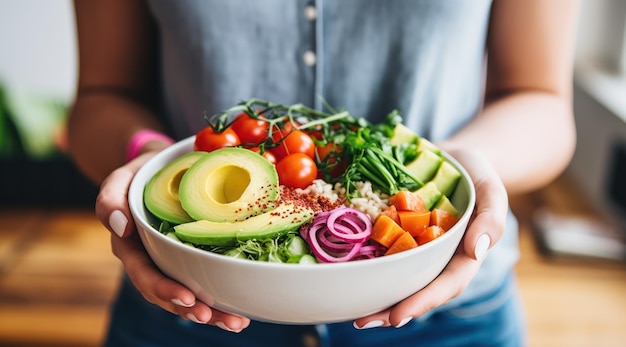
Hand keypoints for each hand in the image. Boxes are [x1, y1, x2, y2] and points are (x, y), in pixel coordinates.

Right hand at [95, 152, 250, 332]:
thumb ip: (110, 198)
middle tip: (213, 317)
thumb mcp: (121, 177)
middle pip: (168, 295)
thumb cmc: (140, 172)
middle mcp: (152, 261)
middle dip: (191, 310)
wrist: (161, 166)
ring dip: (211, 313)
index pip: (145, 275)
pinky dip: (221, 297)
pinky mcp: (192, 259)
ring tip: (236, 322)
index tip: (188, 298)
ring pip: (188, 295)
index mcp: (132, 248)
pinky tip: (241, 309)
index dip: (164, 290)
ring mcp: (172, 263)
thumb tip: (119, 225)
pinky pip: (204, 282)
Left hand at [353, 149, 507, 328]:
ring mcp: (418, 247)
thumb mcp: (491, 188)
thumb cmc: (477, 173)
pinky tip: (348, 274)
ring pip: (400, 277)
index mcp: (463, 254)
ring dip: (378, 296)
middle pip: (418, 288)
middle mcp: (439, 257)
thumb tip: (478, 250)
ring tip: (354, 312)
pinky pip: (385, 252)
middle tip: (364, 322)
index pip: (446, 284)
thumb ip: (492, 217)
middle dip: (392, 309)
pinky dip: (369, 265)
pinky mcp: (399, 233)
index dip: (422, 302)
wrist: (454, 157)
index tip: (398, 317)